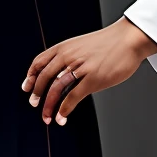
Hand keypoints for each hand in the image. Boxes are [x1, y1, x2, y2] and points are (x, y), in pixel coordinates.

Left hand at [22, 18, 156, 125]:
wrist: (129, 38)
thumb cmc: (109, 43)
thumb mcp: (82, 44)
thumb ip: (70, 56)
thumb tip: (60, 72)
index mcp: (65, 47)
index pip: (39, 62)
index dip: (31, 77)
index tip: (27, 88)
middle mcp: (69, 56)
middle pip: (45, 78)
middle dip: (37, 94)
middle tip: (34, 105)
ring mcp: (81, 68)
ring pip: (56, 89)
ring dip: (49, 106)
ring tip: (47, 117)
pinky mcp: (93, 79)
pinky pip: (73, 97)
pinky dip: (64, 109)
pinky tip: (62, 116)